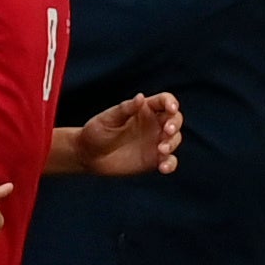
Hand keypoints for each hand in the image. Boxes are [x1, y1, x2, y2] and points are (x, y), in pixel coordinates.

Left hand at [62, 91, 182, 177]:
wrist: (89, 155)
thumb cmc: (96, 132)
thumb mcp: (108, 119)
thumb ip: (125, 109)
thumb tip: (140, 97)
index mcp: (144, 109)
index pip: (164, 101)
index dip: (170, 102)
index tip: (171, 108)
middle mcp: (154, 124)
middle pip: (175, 119)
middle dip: (175, 124)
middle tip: (167, 131)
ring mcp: (156, 142)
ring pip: (175, 139)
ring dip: (172, 143)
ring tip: (161, 149)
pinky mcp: (154, 160)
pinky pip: (169, 161)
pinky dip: (170, 164)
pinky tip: (163, 167)